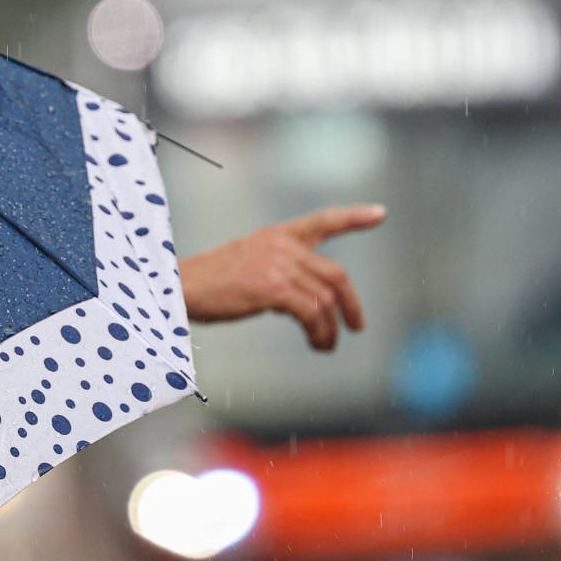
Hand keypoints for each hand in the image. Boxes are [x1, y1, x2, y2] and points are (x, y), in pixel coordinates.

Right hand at [178, 204, 386, 349]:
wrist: (180, 287)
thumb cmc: (208, 283)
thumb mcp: (247, 262)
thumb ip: (278, 269)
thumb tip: (305, 299)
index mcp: (276, 235)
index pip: (323, 220)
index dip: (354, 218)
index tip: (380, 214)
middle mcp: (282, 246)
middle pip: (336, 274)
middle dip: (352, 303)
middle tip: (357, 325)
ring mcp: (279, 265)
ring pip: (326, 300)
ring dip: (331, 329)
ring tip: (325, 345)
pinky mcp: (274, 288)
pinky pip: (312, 313)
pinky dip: (319, 333)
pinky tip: (315, 343)